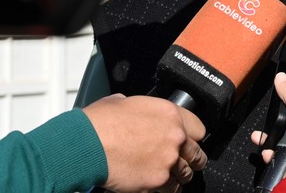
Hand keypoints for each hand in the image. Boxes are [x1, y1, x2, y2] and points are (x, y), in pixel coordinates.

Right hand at [82, 94, 206, 192]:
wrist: (87, 144)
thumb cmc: (99, 123)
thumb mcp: (123, 102)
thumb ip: (140, 109)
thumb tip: (134, 111)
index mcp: (170, 113)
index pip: (198, 129)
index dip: (191, 138)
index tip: (187, 143)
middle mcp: (175, 135)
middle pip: (196, 153)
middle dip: (191, 159)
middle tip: (185, 163)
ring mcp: (168, 159)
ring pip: (186, 173)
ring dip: (178, 175)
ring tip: (170, 176)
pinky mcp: (157, 180)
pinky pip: (171, 189)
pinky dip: (165, 189)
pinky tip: (158, 185)